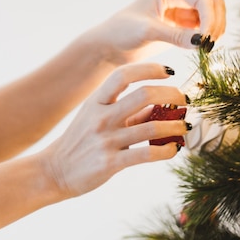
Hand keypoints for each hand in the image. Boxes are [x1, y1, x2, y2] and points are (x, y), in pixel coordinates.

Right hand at [40, 62, 188, 198]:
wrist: (54, 171)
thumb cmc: (81, 141)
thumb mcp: (97, 117)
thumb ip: (128, 110)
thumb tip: (162, 104)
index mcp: (97, 100)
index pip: (123, 74)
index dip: (149, 68)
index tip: (169, 71)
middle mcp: (101, 117)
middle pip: (143, 95)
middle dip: (170, 94)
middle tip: (185, 99)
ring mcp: (106, 140)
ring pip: (151, 127)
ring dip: (175, 125)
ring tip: (186, 125)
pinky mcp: (110, 163)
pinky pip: (146, 154)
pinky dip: (166, 150)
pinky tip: (175, 148)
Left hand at [96, 0, 225, 62]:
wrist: (109, 46)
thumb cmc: (121, 33)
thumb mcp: (148, 32)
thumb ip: (176, 35)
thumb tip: (203, 41)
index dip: (210, 19)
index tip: (206, 41)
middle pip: (213, 3)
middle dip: (216, 23)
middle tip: (209, 45)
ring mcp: (182, 9)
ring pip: (213, 15)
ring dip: (214, 30)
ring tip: (205, 49)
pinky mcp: (182, 25)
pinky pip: (204, 28)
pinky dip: (207, 37)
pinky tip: (200, 50)